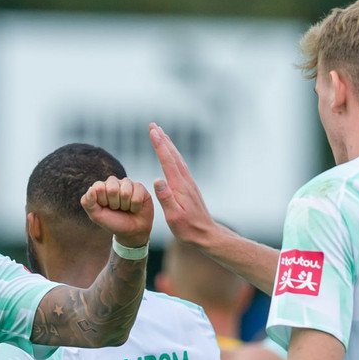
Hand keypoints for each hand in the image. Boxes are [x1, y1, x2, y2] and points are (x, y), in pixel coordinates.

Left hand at [81, 176, 152, 247]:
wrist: (131, 232)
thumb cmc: (113, 222)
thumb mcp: (96, 216)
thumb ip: (88, 203)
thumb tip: (91, 189)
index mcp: (101, 187)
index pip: (99, 187)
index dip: (103, 201)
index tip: (106, 207)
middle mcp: (114, 182)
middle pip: (112, 188)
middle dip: (115, 204)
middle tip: (117, 209)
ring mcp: (127, 184)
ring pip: (126, 192)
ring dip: (125, 205)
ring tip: (126, 208)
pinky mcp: (140, 187)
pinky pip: (137, 196)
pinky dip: (135, 206)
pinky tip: (134, 208)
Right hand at [149, 122, 219, 246]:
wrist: (206, 234)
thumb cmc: (188, 229)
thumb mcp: (174, 216)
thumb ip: (166, 198)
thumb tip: (157, 179)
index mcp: (179, 186)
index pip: (167, 161)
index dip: (159, 145)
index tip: (152, 131)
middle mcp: (185, 181)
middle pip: (173, 155)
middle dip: (162, 139)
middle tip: (153, 125)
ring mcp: (188, 183)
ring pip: (177, 158)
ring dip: (168, 145)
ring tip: (160, 134)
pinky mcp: (189, 187)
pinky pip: (180, 165)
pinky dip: (173, 155)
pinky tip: (171, 155)